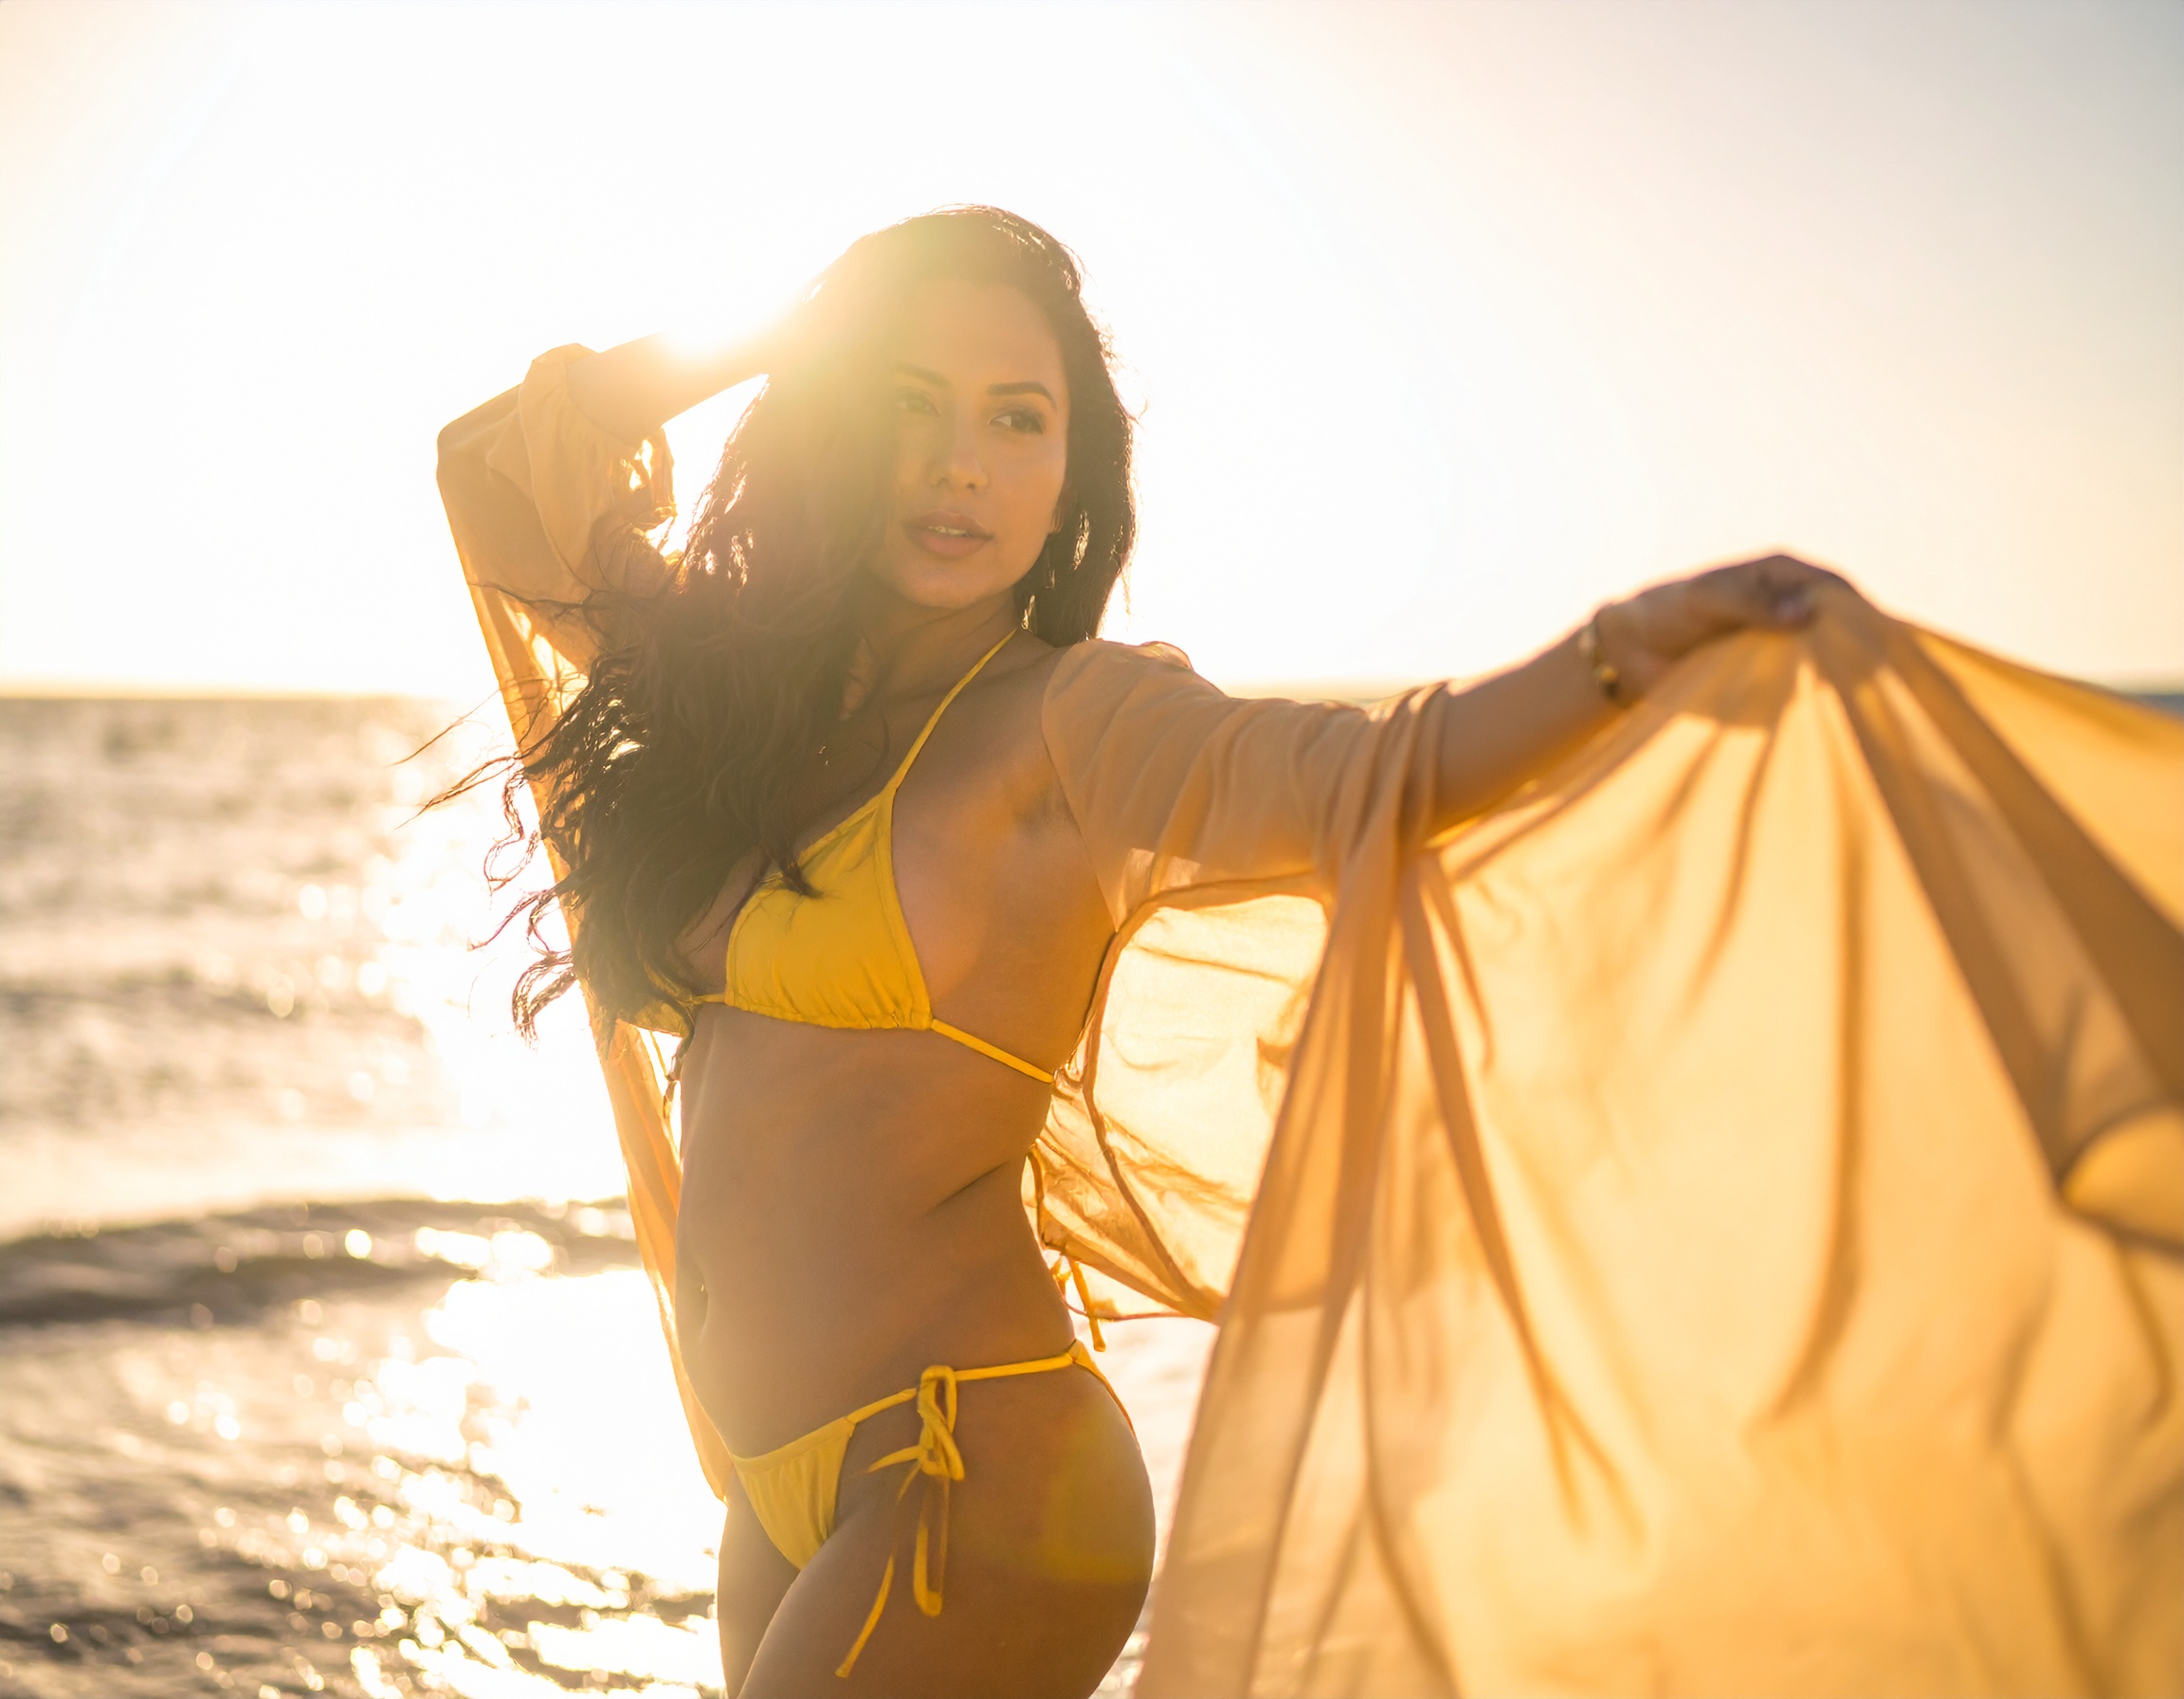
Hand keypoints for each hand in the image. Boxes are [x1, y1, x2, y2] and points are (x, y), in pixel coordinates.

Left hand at [1594, 554, 1848, 697]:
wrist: (1632, 650)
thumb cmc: (1670, 610)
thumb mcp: (1707, 598)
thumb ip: (1752, 603)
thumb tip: (1809, 613)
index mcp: (1785, 576)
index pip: (1839, 592)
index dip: (1861, 615)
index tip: (1875, 644)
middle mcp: (1792, 609)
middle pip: (1840, 631)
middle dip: (1854, 654)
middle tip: (1867, 682)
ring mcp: (1784, 646)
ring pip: (1824, 664)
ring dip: (1833, 682)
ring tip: (1849, 705)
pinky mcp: (1769, 678)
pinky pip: (1797, 691)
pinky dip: (1806, 702)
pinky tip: (1817, 718)